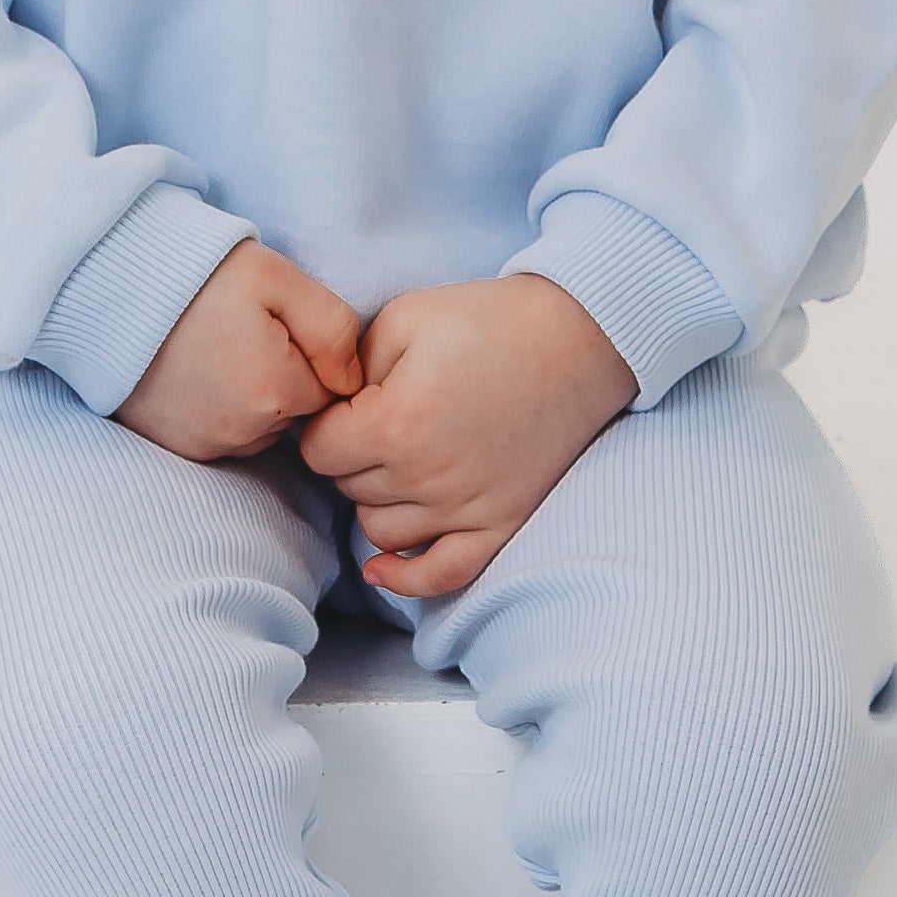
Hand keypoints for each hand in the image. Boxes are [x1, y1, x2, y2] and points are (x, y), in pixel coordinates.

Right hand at [115, 239, 364, 462]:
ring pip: (257, 430)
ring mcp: (203, 444)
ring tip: (214, 349)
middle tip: (241, 333)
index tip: (275, 326)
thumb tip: (352, 381)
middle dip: (280, 379)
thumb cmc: (200, 274)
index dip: (308, 356)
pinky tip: (194, 371)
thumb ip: (333, 328)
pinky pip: (219, 437)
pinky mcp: (172, 445)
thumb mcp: (279, 278)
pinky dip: (214, 410)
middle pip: (291, 416)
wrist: (110, 283)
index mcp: (276, 392)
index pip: (327, 393)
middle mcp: (241, 432)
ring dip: (248, 399)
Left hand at [297, 274, 636, 598]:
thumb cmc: (489, 322)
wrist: (579, 339)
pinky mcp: (500, 523)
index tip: (350, 404)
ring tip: (401, 460)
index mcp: (396, 424)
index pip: (317, 450)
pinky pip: (441, 575)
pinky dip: (406, 579)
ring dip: (378, 499)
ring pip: (380, 531)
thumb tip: (326, 408)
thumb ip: (349, 366)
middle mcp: (427, 477)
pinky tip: (381, 569)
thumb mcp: (404, 318)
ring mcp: (466, 507)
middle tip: (384, 418)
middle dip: (353, 455)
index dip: (326, 422)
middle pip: (347, 488)